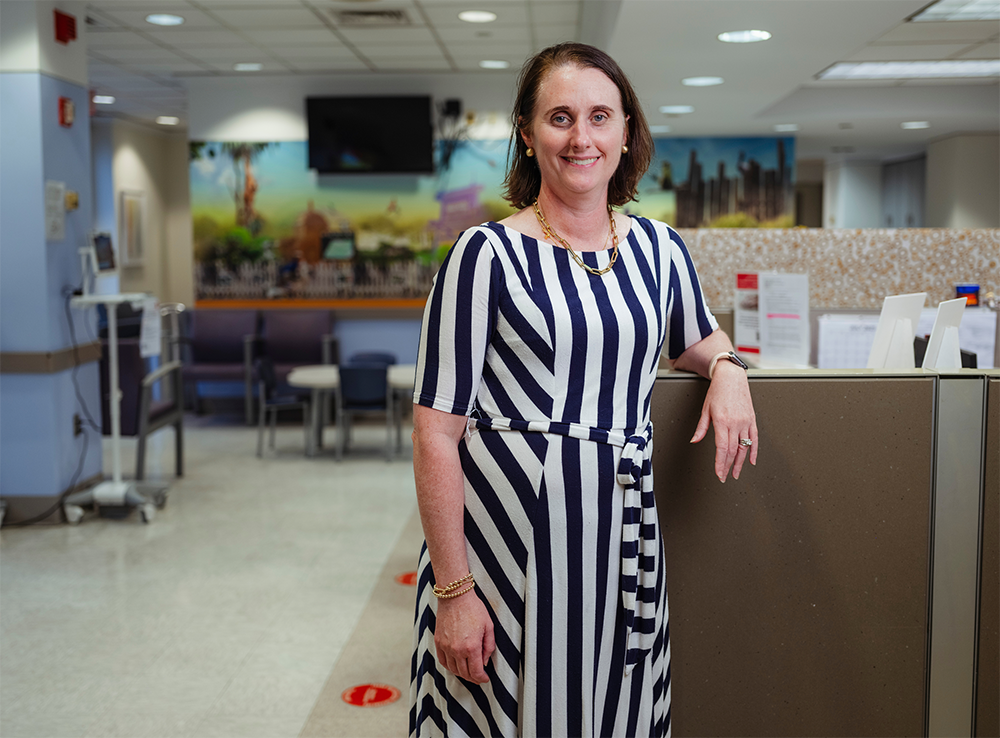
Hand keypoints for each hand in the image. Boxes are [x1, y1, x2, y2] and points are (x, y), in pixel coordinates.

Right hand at [434, 592, 494, 683]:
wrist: (455, 596)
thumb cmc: (473, 608)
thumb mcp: (489, 626)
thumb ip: (489, 647)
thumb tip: (485, 661)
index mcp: (472, 647)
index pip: (476, 672)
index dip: (482, 679)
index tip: (485, 679)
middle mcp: (457, 650)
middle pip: (464, 673)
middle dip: (473, 678)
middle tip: (478, 678)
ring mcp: (446, 646)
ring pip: (453, 669)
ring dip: (462, 674)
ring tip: (468, 672)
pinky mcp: (438, 642)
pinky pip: (443, 661)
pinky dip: (449, 666)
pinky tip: (455, 666)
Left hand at [689, 362, 757, 481]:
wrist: (732, 377)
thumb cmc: (717, 391)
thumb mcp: (705, 409)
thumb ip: (701, 428)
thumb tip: (695, 440)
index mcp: (722, 421)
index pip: (722, 448)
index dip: (720, 463)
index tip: (719, 473)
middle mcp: (735, 423)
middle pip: (733, 451)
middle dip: (728, 466)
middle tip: (725, 477)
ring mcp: (745, 422)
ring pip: (744, 447)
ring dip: (740, 462)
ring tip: (736, 473)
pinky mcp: (752, 419)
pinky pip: (754, 439)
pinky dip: (753, 451)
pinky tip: (751, 461)